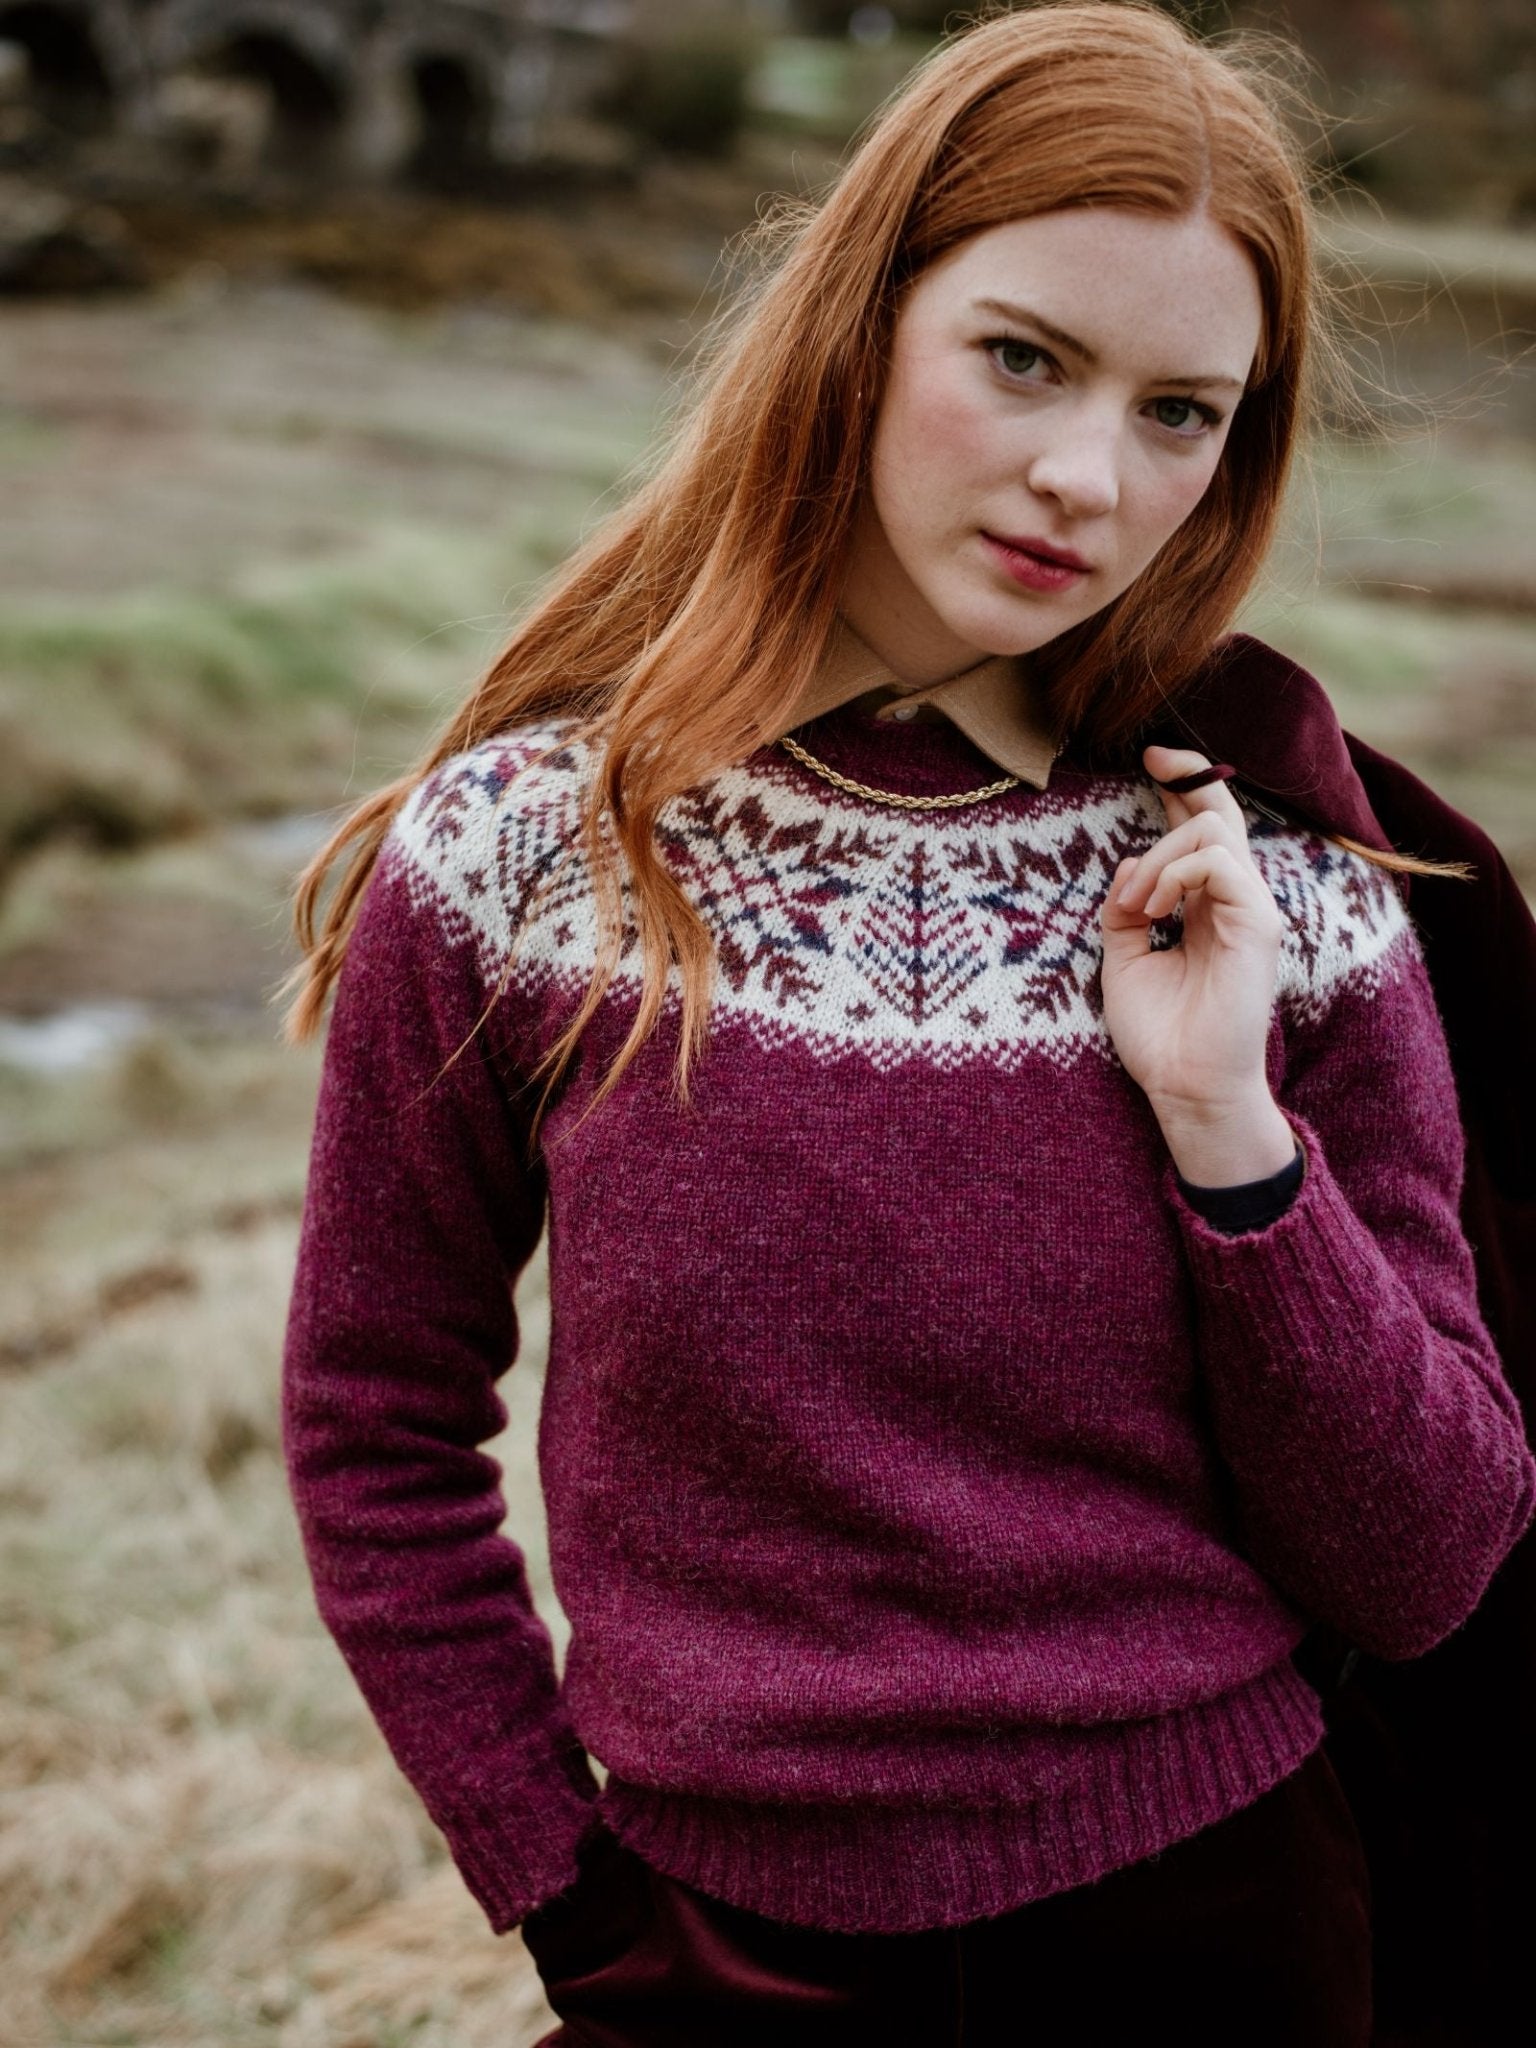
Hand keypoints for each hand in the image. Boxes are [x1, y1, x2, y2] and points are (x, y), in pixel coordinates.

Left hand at [1100, 745, 1296, 1183]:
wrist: (1184, 1087)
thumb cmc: (1160, 1034)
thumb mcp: (1124, 958)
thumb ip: (1125, 910)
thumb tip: (1124, 867)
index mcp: (1206, 907)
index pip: (1203, 832)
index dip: (1181, 789)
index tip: (1147, 760)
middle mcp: (1235, 902)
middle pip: (1223, 815)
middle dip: (1187, 777)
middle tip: (1151, 758)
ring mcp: (1252, 911)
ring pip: (1215, 833)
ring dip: (1160, 854)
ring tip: (1136, 900)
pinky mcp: (1259, 925)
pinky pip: (1220, 865)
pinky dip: (1174, 873)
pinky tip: (1152, 907)